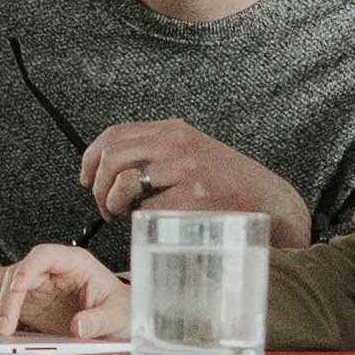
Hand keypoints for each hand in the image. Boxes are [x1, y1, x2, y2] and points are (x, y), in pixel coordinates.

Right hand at [0, 244, 130, 338]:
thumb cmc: (120, 310)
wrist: (120, 320)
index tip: (17, 288)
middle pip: (14, 271)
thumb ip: (97, 320)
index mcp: (74, 263)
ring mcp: (36, 285)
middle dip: (3, 298)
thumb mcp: (116, 316)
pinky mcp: (27, 300)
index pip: (43, 256)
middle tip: (2, 327)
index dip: (27, 269)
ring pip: (1, 282)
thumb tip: (77, 325)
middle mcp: (51, 270)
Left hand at [77, 116, 308, 242]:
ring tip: (125, 216)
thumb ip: (157, 155)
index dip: (91, 157)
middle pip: (111, 157)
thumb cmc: (230, 183)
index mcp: (174, 131)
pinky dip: (143, 221)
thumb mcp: (192, 154)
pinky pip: (146, 210)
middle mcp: (176, 145)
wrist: (269, 201)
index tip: (86, 176)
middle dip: (98, 187)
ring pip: (123, 183)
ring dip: (114, 205)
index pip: (115, 134)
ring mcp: (183, 171)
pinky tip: (154, 223)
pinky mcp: (190, 199)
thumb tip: (112, 172)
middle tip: (106, 207)